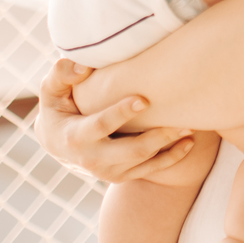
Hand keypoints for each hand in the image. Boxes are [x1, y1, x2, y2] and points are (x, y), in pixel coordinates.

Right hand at [34, 58, 195, 182]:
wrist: (57, 143)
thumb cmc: (59, 107)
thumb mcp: (51, 90)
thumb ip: (62, 74)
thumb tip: (82, 67)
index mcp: (75, 136)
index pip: (101, 126)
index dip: (121, 113)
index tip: (144, 100)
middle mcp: (92, 159)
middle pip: (131, 151)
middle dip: (158, 137)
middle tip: (183, 121)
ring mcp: (108, 171)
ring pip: (144, 161)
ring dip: (170, 146)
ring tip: (192, 127)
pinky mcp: (121, 175)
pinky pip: (150, 171)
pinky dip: (171, 158)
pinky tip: (189, 143)